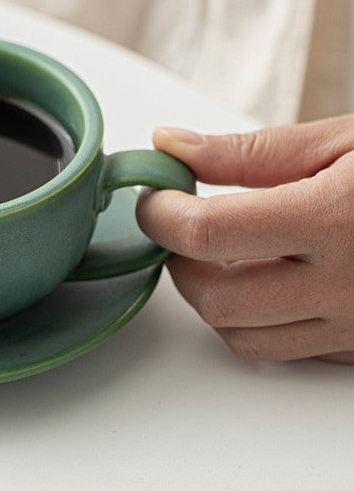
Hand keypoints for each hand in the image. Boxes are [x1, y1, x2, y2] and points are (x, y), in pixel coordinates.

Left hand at [136, 116, 353, 363]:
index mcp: (334, 219)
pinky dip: (258, 319)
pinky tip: (270, 277)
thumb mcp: (342, 140)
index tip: (154, 197)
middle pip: (216, 299)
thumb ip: (250, 151)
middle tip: (181, 223)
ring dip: (213, 297)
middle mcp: (345, 285)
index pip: (208, 234)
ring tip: (223, 252)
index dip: (162, 215)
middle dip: (177, 261)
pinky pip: (288, 350)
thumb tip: (173, 147)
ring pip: (244, 337)